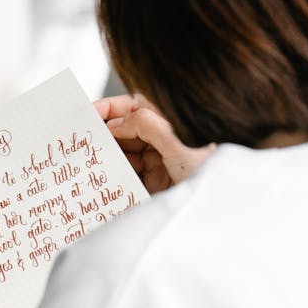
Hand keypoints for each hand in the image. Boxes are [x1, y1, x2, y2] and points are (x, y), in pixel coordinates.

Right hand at [94, 93, 215, 193]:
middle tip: (81, 143)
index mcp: (167, 119)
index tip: (87, 114)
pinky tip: (104, 182)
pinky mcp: (156, 183)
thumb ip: (145, 125)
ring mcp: (158, 160)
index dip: (109, 108)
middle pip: (124, 131)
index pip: (132, 106)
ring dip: (107, 159)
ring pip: (124, 155)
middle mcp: (162, 137)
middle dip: (103, 136)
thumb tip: (116, 121)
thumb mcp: (177, 141)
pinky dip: (117, 179)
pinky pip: (130, 177)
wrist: (225, 201)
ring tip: (88, 164)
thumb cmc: (212, 165)